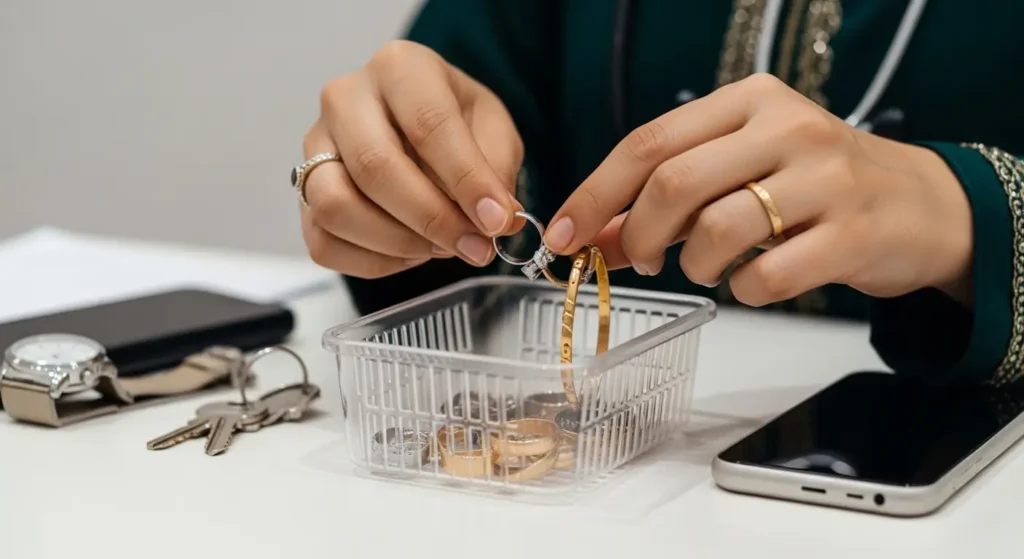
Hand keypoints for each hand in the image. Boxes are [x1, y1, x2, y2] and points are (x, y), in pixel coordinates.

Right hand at [300, 40, 522, 277]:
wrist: (420, 127)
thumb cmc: (457, 124)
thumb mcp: (493, 132)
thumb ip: (497, 172)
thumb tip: (500, 222)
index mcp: (400, 68)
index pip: (428, 124)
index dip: (465, 180)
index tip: (496, 221)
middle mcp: (345, 99)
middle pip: (375, 167)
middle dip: (432, 219)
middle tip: (474, 246)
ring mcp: (315, 146)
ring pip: (336, 206)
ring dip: (397, 243)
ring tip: (440, 247)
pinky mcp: (303, 192)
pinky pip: (324, 243)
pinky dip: (373, 262)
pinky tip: (409, 253)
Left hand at [545, 74, 973, 306]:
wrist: (919, 206)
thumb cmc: (813, 187)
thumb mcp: (740, 174)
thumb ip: (667, 201)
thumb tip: (594, 238)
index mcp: (749, 101)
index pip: (648, 142)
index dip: (596, 194)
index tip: (564, 234)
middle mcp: (787, 128)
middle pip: (674, 183)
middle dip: (640, 234)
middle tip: (643, 260)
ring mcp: (824, 179)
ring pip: (717, 230)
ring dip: (694, 266)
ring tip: (706, 269)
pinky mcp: (852, 234)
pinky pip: (767, 276)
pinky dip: (744, 292)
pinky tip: (754, 282)